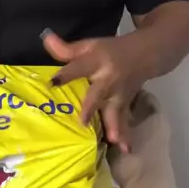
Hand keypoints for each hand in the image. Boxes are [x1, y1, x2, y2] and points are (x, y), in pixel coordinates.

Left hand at [42, 30, 146, 152]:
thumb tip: (45, 38)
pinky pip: (125, 120)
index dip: (66, 74)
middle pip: (98, 93)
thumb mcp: (89, 45)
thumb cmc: (109, 51)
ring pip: (115, 111)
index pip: (79, 67)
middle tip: (83, 123)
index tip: (52, 83)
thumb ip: (66, 49)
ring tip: (112, 141)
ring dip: (114, 126)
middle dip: (91, 107)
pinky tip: (127, 149)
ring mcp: (118, 94)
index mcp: (97, 61)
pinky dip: (126, 135)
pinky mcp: (125, 105)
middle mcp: (108, 79)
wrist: (144, 55)